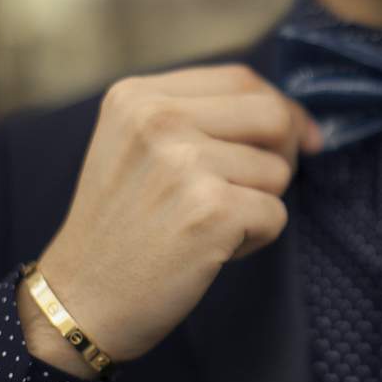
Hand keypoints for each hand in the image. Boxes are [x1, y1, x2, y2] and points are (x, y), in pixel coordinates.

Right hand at [18, 64, 322, 378]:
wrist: (80, 301)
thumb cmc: (122, 229)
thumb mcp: (138, 148)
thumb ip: (202, 120)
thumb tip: (299, 123)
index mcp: (138, 96)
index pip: (242, 80)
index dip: (280, 108)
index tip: (301, 138)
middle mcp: (158, 120)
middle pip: (272, 115)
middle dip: (283, 154)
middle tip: (254, 190)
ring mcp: (184, 163)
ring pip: (277, 170)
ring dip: (258, 204)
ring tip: (207, 226)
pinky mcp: (210, 211)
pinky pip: (276, 214)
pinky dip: (255, 239)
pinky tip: (210, 251)